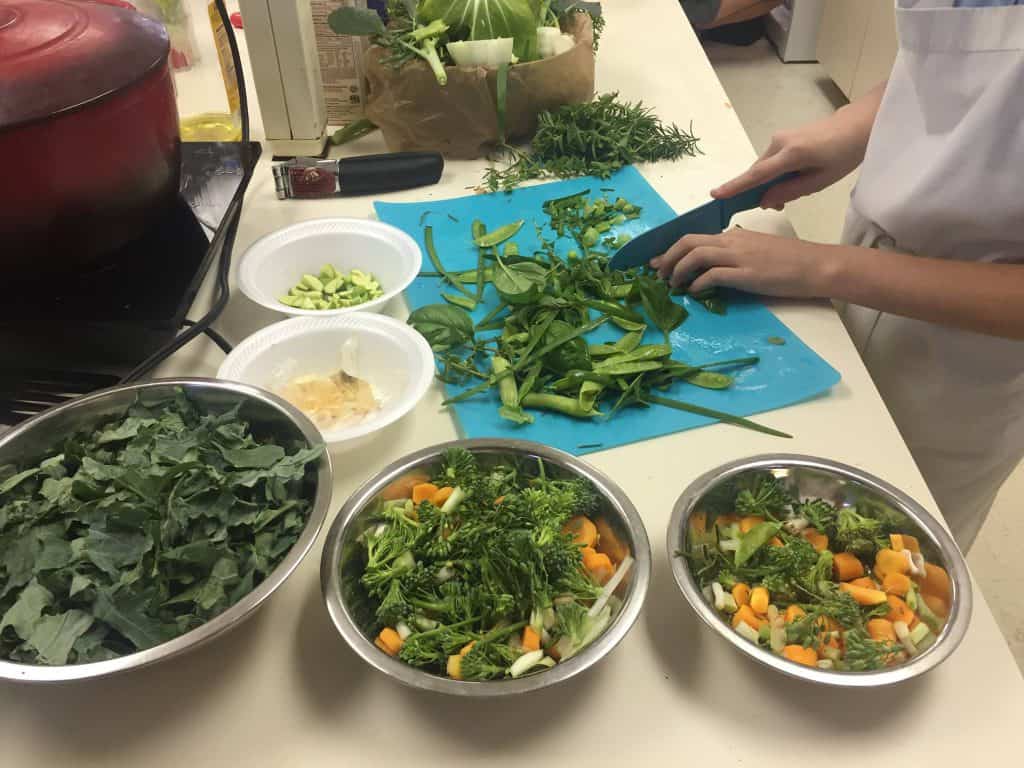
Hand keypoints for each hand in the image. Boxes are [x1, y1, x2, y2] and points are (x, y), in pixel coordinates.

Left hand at [650, 228, 846, 297]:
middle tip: (658, 274)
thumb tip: (713, 265)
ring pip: (696, 255)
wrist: (814, 266)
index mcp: (733, 236)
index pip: (694, 237)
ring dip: (678, 271)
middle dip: (667, 258)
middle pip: (688, 242)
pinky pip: (713, 275)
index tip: (659, 262)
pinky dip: (698, 284)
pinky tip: (694, 293)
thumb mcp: (756, 251)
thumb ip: (734, 253)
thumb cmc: (789, 261)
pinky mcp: (747, 274)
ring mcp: (739, 257)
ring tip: (673, 285)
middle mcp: (732, 241)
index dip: (672, 250)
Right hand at [711, 111, 871, 209]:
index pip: (757, 175)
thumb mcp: (820, 181)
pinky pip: (770, 161)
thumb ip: (789, 192)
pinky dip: (774, 173)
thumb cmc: (843, 154)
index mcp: (791, 154)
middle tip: (778, 206)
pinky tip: (792, 177)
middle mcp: (778, 143)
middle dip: (759, 191)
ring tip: (792, 191)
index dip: (735, 187)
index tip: (715, 195)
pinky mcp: (782, 137)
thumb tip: (763, 201)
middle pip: (758, 173)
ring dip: (769, 182)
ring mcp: (779, 137)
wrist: (856, 125)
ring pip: (764, 168)